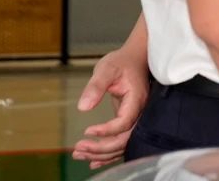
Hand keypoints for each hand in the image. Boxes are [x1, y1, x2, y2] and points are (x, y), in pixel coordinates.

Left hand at [73, 46, 149, 168]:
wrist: (136, 57)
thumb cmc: (122, 62)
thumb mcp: (106, 69)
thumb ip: (95, 87)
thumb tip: (83, 107)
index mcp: (136, 100)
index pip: (124, 122)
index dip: (106, 130)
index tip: (87, 131)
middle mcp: (140, 112)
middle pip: (125, 139)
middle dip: (101, 148)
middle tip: (79, 148)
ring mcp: (136, 117)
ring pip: (123, 143)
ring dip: (102, 153)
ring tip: (79, 154)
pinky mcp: (129, 120)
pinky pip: (122, 140)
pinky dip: (109, 152)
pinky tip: (94, 160)